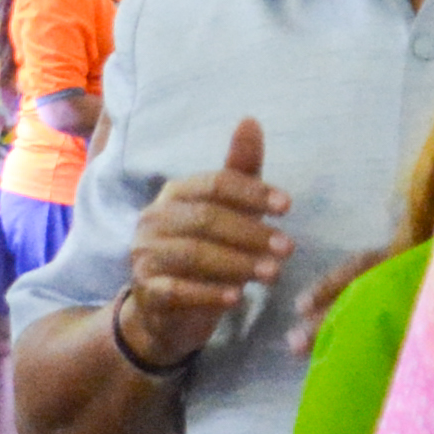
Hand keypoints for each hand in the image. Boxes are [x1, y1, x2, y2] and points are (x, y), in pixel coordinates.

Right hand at [113, 120, 293, 373]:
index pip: (215, 183)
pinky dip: (209, 294)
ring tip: (274, 274)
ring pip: (194, 254)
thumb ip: (239, 173)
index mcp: (174, 194)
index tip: (288, 207)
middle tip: (288, 248)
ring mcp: (145, 255)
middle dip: (252, 233)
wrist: (163, 312)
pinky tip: (237, 298)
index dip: (253, 192)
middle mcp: (153, 219)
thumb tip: (250, 120)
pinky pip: (177, 290)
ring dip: (238, 264)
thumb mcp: (225, 213)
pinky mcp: (145, 291)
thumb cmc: (202, 255)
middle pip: (206, 218)